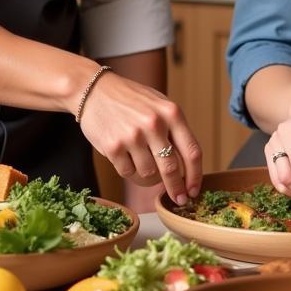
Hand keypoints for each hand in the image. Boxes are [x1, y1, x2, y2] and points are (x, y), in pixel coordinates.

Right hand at [78, 71, 201, 206]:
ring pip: (149, 173)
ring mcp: (133, 136)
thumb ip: (174, 129)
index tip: (194, 190)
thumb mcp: (159, 105)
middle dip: (177, 189)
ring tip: (137, 155)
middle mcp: (154, 124)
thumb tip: (187, 167)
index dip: (195, 176)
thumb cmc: (130, 99)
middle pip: (172, 168)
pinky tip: (123, 153)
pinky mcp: (113, 146)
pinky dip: (128, 168)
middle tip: (179, 199)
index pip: (192, 151)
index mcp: (171, 113)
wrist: (94, 90)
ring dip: (146, 172)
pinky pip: (127, 172)